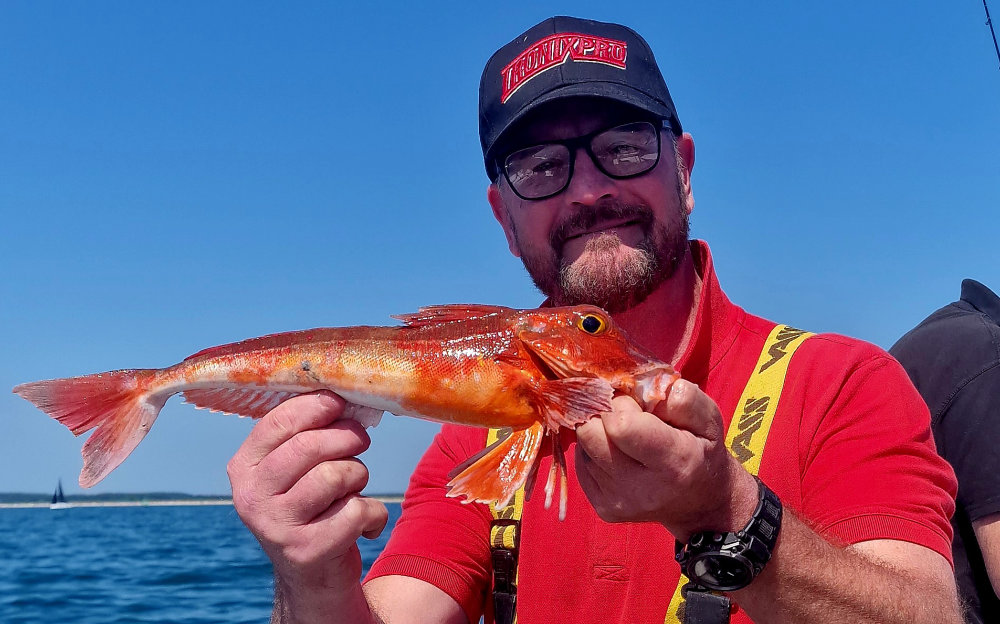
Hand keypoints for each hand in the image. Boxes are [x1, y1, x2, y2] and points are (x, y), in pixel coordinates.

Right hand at [227, 391, 388, 602]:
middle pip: (311, 446)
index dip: (316, 406)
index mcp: (244, 468)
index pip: (278, 422)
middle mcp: (251, 498)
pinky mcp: (307, 551)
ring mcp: (276, 527)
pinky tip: (365, 523)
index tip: (340, 402)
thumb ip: (306, 433)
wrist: (312, 577)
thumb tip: (342, 393)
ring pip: (336, 475)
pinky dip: (374, 513)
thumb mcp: (294, 469)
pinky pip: (357, 510)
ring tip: (354, 487)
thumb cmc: (311, 505)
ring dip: (359, 475)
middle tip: (360, 441)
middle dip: (347, 437)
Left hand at [574, 379, 757, 540]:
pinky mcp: (602, 507)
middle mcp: (641, 489)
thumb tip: (645, 388)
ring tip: (626, 435)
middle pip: (590, 433)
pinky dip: (595, 449)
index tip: (635, 401)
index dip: (621, 402)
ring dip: (599, 431)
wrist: (699, 503)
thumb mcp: (709, 419)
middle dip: (602, 413)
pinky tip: (619, 452)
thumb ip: (684, 398)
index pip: (621, 425)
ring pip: (584, 445)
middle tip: (625, 413)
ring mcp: (618, 502)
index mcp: (673, 464)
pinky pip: (581, 462)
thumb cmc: (703, 450)